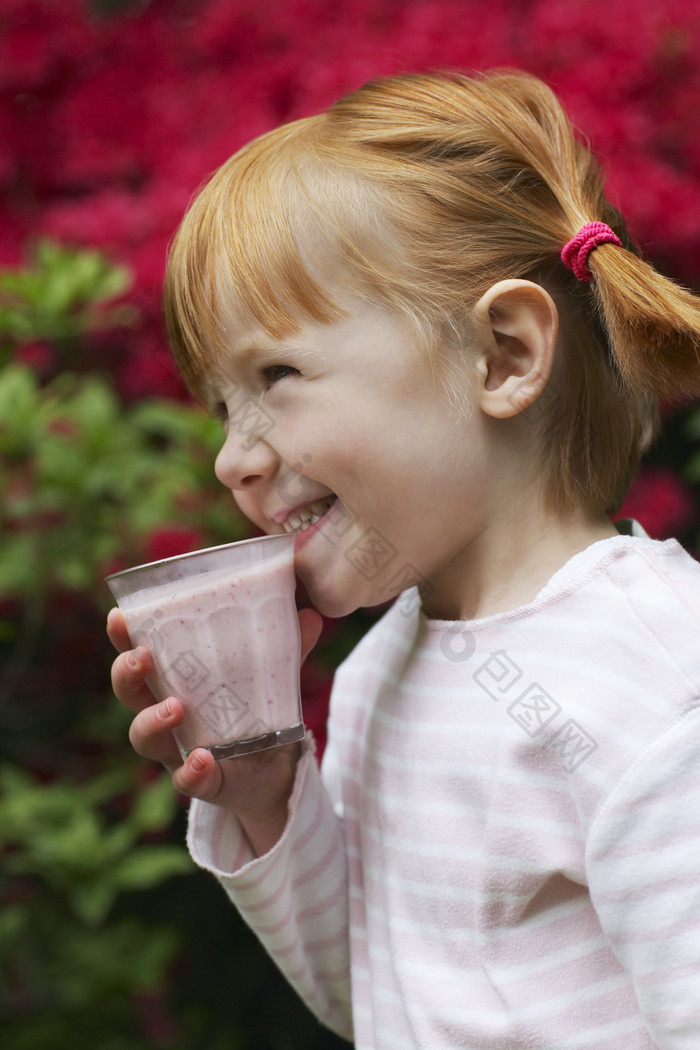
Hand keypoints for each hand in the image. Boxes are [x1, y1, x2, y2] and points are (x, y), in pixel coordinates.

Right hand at [107, 605, 323, 853]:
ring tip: (176, 708)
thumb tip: (312, 615)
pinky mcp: (201, 781)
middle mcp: (166, 714)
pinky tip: (203, 759)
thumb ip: (289, 648)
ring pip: (144, 737)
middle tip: (142, 658)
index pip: (138, 653)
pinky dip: (191, 772)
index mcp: (175, 680)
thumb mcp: (272, 676)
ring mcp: (178, 750)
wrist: (277, 771)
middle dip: (127, 674)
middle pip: (129, 693)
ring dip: (152, 720)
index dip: (123, 636)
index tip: (118, 616)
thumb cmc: (259, 711)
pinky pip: (185, 780)